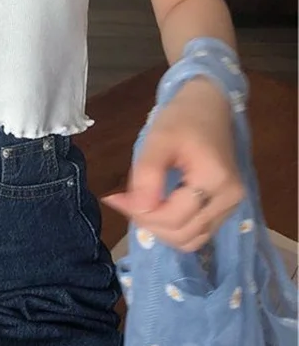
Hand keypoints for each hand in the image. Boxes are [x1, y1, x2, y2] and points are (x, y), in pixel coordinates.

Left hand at [103, 77, 244, 251]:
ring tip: (139, 204)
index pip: (174, 217)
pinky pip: (198, 231)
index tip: (114, 197)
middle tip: (124, 201)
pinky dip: (174, 226)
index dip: (140, 213)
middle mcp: (229, 199)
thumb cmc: (181, 118)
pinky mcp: (225, 207)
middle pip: (183, 234)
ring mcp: (231, 206)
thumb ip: (146, 175)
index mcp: (215, 180)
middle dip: (149, 223)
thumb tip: (138, 209)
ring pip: (191, 239)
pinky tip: (156, 207)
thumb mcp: (157, 140)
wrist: (208, 106)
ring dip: (161, 229)